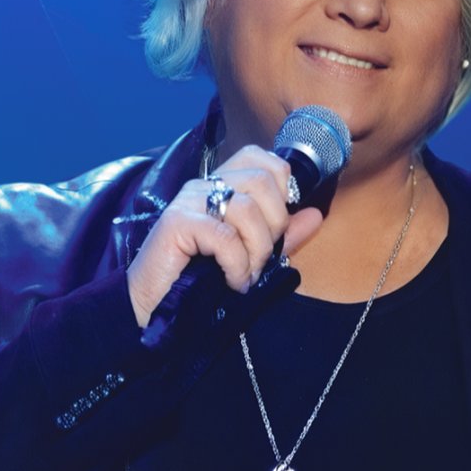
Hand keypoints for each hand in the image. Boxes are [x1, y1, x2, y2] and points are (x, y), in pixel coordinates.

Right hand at [126, 145, 323, 326]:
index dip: (281, 188)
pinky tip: (232, 281)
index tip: (275, 227)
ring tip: (246, 275)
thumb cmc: (201, 283)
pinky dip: (237, 265)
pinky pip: (225, 236)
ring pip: (247, 208)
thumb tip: (316, 214)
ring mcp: (189, 201)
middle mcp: (205, 186)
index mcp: (222, 187)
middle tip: (260, 259)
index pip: (261, 159)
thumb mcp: (252, 257)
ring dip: (256, 251)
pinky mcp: (176, 223)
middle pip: (262, 181)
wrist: (154, 312)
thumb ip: (283, 236)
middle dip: (273, 226)